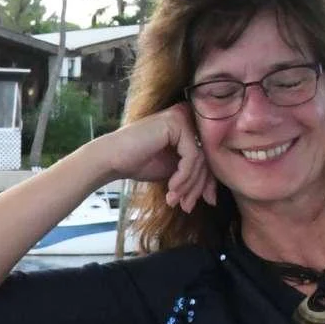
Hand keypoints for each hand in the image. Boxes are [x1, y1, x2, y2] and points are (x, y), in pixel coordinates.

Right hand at [97, 104, 214, 212]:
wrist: (111, 159)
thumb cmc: (137, 163)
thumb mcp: (173, 172)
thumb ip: (192, 176)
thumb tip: (212, 197)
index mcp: (188, 126)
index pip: (207, 156)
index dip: (205, 183)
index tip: (198, 203)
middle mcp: (187, 117)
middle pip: (206, 157)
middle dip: (197, 187)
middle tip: (187, 206)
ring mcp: (182, 117)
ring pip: (200, 159)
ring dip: (188, 185)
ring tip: (174, 200)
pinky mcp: (176, 122)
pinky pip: (191, 156)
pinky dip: (183, 176)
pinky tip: (171, 188)